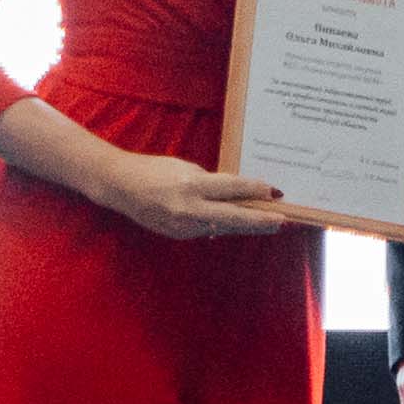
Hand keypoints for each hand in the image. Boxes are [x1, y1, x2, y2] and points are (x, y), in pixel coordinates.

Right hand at [98, 154, 299, 243]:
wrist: (121, 186)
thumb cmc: (155, 170)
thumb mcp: (186, 168)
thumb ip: (211, 183)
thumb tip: (235, 194)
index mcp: (192, 185)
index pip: (232, 189)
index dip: (255, 191)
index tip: (274, 193)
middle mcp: (189, 208)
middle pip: (233, 217)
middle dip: (259, 220)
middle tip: (282, 221)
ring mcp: (183, 225)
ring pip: (222, 227)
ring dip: (245, 225)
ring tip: (267, 225)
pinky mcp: (178, 235)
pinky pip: (206, 231)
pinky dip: (221, 226)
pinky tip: (235, 225)